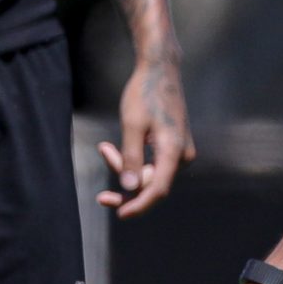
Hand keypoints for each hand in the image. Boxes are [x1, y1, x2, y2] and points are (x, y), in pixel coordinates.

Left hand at [98, 50, 192, 217]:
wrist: (160, 69)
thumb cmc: (145, 94)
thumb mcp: (132, 125)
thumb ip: (131, 158)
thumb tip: (130, 188)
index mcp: (174, 151)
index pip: (157, 189)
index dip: (139, 205)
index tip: (120, 214)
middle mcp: (182, 155)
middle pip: (151, 182)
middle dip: (124, 178)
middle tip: (100, 178)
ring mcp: (179, 151)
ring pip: (149, 173)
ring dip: (125, 166)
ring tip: (104, 148)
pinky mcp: (173, 145)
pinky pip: (152, 162)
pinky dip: (133, 159)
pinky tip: (112, 148)